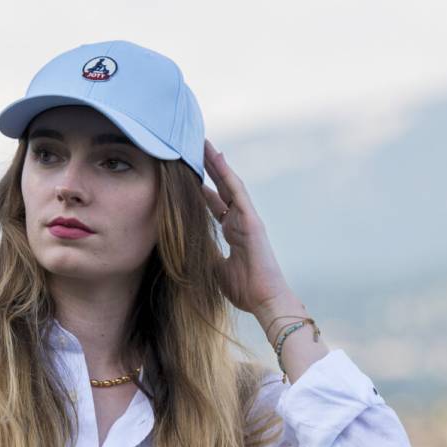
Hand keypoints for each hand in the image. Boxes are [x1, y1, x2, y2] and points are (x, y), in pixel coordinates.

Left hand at [201, 139, 292, 317]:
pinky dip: (228, 176)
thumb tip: (182, 246)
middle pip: (221, 188)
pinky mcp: (253, 222)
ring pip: (229, 185)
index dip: (201, 188)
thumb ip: (202, 252)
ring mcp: (247, 219)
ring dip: (217, 164)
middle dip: (207, 169)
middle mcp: (240, 221)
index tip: (185, 174)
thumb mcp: (213, 268)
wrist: (265, 301)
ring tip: (204, 144)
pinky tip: (218, 159)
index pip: (214, 204)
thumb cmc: (243, 290)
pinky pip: (238, 194)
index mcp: (232, 232)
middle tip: (192, 148)